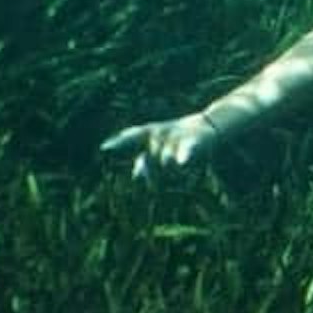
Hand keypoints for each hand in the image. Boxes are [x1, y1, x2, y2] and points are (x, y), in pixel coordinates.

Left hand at [100, 113, 218, 173]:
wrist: (209, 128)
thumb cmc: (180, 140)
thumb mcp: (162, 147)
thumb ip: (148, 161)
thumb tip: (136, 177)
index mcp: (151, 132)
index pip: (132, 136)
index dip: (119, 141)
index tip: (104, 148)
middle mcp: (162, 132)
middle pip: (151, 159)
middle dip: (155, 173)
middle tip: (158, 184)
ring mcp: (177, 136)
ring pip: (166, 161)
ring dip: (170, 169)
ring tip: (178, 168)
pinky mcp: (194, 142)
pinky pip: (186, 151)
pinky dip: (183, 156)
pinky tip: (181, 162)